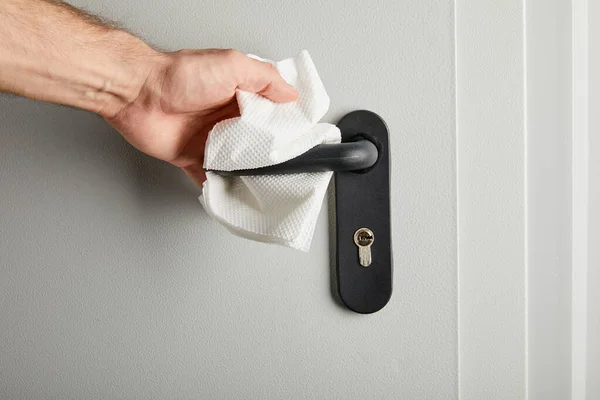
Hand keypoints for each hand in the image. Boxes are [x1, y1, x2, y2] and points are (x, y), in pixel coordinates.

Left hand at [106, 49, 297, 185]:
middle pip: (254, 140)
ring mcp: (208, 138)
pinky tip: (231, 193)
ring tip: (264, 185)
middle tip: (283, 167)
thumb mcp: (232, 65)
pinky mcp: (191, 156)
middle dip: (267, 153)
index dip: (284, 124)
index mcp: (238, 93)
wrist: (138, 95)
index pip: (269, 112)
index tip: (298, 139)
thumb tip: (291, 93)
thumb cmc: (178, 76)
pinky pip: (209, 176)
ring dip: (247, 172)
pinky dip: (219, 186)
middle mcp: (225, 116)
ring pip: (235, 161)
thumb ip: (264, 78)